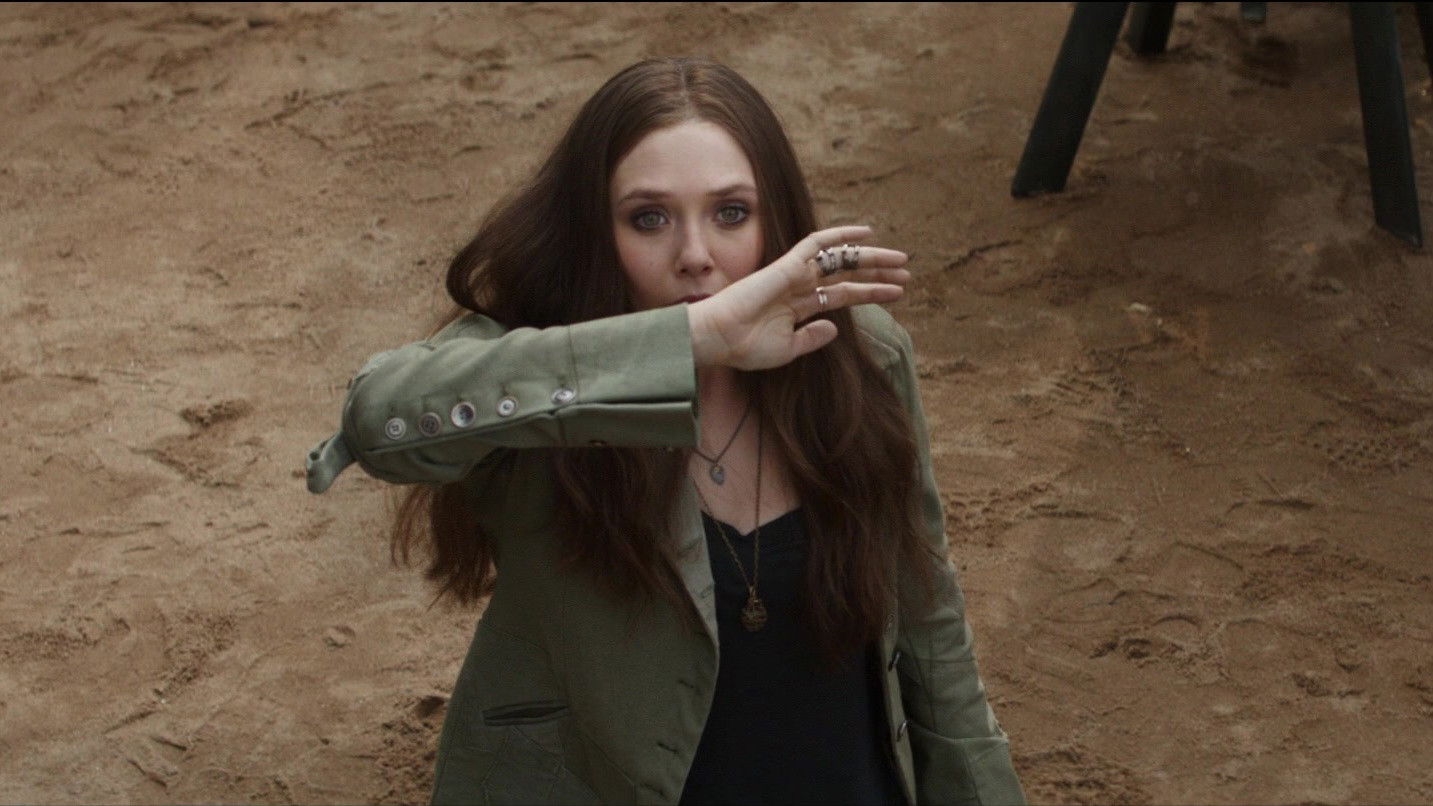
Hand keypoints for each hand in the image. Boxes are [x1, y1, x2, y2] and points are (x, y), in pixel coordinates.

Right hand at [687, 225, 909, 370]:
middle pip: (847, 275)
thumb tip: (835, 328)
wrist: (720, 338)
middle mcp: (799, 288)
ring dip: (870, 258)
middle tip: (907, 273)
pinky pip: (817, 244)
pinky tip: (864, 233)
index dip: (870, 293)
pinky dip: (840, 235)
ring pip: (840, 260)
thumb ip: (811, 338)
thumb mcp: (787, 350)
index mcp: (799, 308)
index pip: (842, 295)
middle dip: (877, 273)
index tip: (897, 293)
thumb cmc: (745, 347)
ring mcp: (794, 275)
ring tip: (900, 260)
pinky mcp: (787, 265)